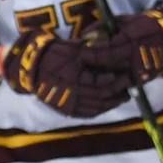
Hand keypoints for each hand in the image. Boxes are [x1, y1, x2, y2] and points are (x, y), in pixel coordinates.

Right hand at [0, 27, 129, 117]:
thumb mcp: (75, 49)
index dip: (117, 80)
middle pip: (102, 98)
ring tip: (122, 96)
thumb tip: (115, 52)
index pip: (102, 84)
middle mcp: (71, 95)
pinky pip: (87, 114)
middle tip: (130, 87)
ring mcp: (68, 105)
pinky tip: (107, 104)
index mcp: (74, 79)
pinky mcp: (65, 110)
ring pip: (96, 108)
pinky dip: (99, 110)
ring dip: (111, 103)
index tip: (127, 75)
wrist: (32, 68)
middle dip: (118, 93)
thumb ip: (94, 52)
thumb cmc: (55, 54)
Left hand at [83, 8, 162, 81]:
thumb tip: (83, 36)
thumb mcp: (124, 20)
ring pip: (117, 74)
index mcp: (134, 36)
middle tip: (82, 63)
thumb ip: (103, 27)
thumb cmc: (142, 26)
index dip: (94, 51)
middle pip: (112, 62)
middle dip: (94, 63)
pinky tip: (102, 80)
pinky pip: (126, 83)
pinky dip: (113, 82)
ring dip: (101, 75)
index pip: (109, 47)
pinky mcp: (146, 77)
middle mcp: (139, 52)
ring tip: (89, 73)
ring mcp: (143, 66)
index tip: (82, 51)